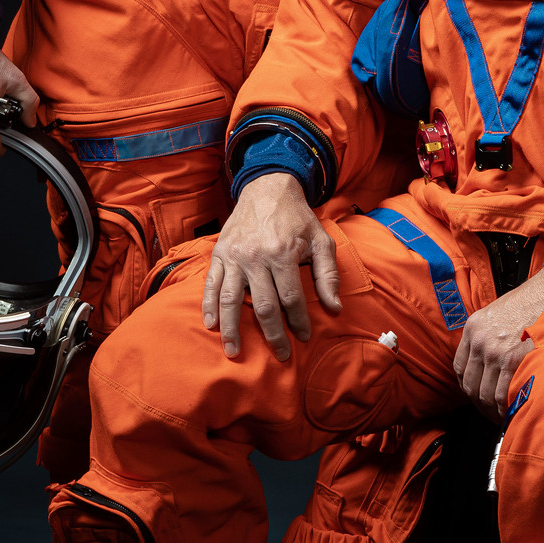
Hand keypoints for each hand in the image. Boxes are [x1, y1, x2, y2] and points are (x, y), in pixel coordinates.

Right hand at [204, 172, 340, 359]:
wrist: (267, 187)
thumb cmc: (297, 217)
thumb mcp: (321, 240)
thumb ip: (328, 274)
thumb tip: (334, 307)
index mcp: (282, 253)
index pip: (291, 298)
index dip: (298, 321)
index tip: (303, 337)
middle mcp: (256, 257)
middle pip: (263, 306)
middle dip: (272, 334)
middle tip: (279, 355)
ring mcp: (235, 256)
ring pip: (231, 300)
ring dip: (232, 329)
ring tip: (234, 352)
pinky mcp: (220, 254)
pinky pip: (211, 284)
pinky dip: (209, 306)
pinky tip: (211, 325)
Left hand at [454, 268, 543, 422]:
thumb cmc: (529, 302)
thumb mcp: (496, 315)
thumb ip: (486, 337)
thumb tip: (486, 364)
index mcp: (473, 328)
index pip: (460, 368)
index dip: (468, 386)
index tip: (476, 394)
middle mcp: (479, 341)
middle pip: (470, 385)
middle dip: (480, 403)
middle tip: (491, 411)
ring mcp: (494, 351)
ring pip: (485, 393)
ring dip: (493, 409)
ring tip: (503, 414)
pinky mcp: (512, 359)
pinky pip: (502, 394)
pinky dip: (506, 407)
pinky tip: (513, 409)